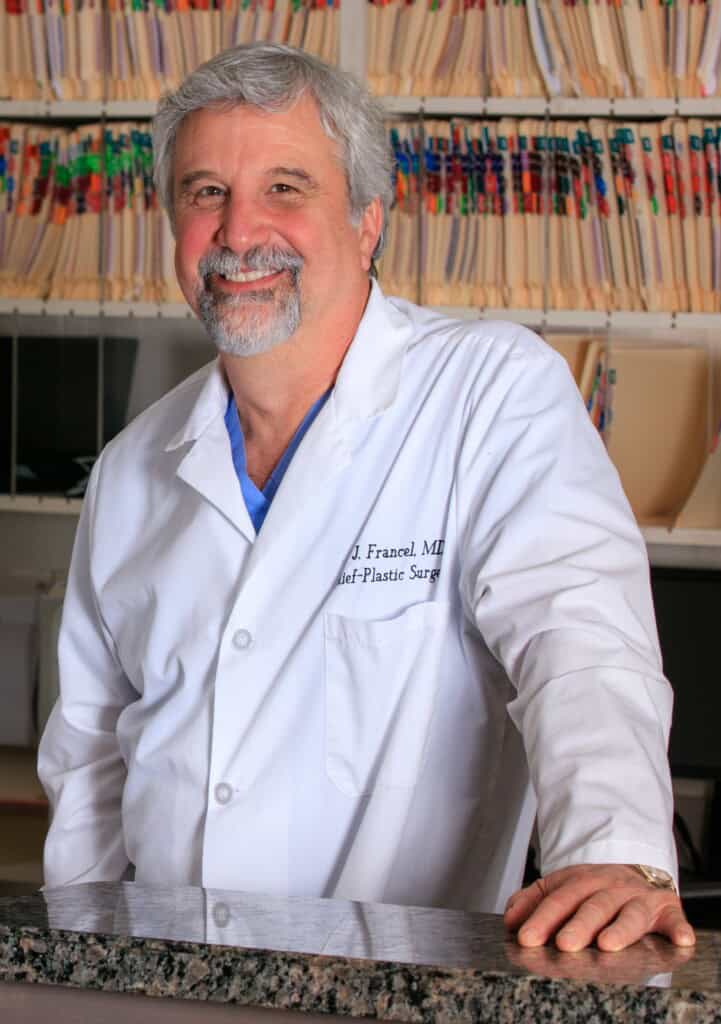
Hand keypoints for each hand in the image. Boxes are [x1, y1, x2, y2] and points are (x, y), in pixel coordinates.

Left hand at [504, 864, 695, 951]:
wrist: (635, 870)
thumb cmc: (594, 888)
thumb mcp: (561, 886)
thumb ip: (533, 900)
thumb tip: (510, 918)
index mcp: (581, 881)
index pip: (558, 899)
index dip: (542, 919)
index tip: (526, 937)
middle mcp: (610, 887)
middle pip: (593, 906)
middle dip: (578, 925)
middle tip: (564, 944)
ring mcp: (639, 898)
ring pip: (629, 913)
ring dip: (620, 928)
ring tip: (607, 944)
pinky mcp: (666, 909)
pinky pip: (675, 919)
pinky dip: (678, 929)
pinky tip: (680, 940)